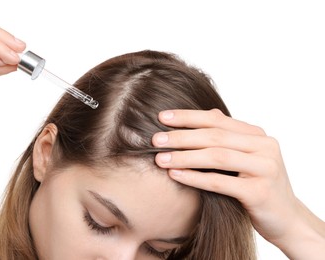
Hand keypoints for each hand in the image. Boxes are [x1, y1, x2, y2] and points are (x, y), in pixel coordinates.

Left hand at [153, 109, 324, 258]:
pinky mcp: (259, 192)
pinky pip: (220, 182)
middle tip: (155, 140)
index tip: (162, 117)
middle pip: (214, 136)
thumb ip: (228, 139)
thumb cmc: (258, 186)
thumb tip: (200, 116)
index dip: (188, 117)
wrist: (287, 219)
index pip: (217, 119)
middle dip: (181, 137)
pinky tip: (175, 175)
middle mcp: (264, 147)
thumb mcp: (246, 158)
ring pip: (216, 156)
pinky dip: (194, 177)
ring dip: (184, 156)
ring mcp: (265, 168)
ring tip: (160, 158)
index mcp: (258, 135)